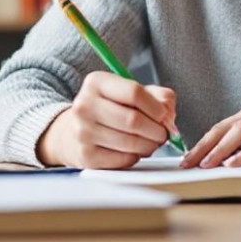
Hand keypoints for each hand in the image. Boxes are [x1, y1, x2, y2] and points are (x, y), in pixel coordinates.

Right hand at [36, 72, 176, 168]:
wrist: (71, 132)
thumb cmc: (109, 110)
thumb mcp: (128, 93)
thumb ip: (156, 96)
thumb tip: (169, 114)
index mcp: (96, 82)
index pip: (134, 92)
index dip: (156, 107)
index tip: (165, 115)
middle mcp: (85, 105)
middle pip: (133, 120)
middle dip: (157, 130)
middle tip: (163, 134)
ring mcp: (83, 131)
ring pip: (131, 142)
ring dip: (150, 145)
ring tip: (152, 142)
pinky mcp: (86, 156)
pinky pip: (124, 159)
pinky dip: (136, 156)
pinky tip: (135, 150)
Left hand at [180, 99, 240, 168]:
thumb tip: (234, 160)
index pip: (222, 127)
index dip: (202, 143)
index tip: (187, 160)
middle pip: (224, 127)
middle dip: (202, 147)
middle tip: (186, 165)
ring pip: (240, 131)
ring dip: (219, 149)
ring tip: (205, 165)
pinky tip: (234, 163)